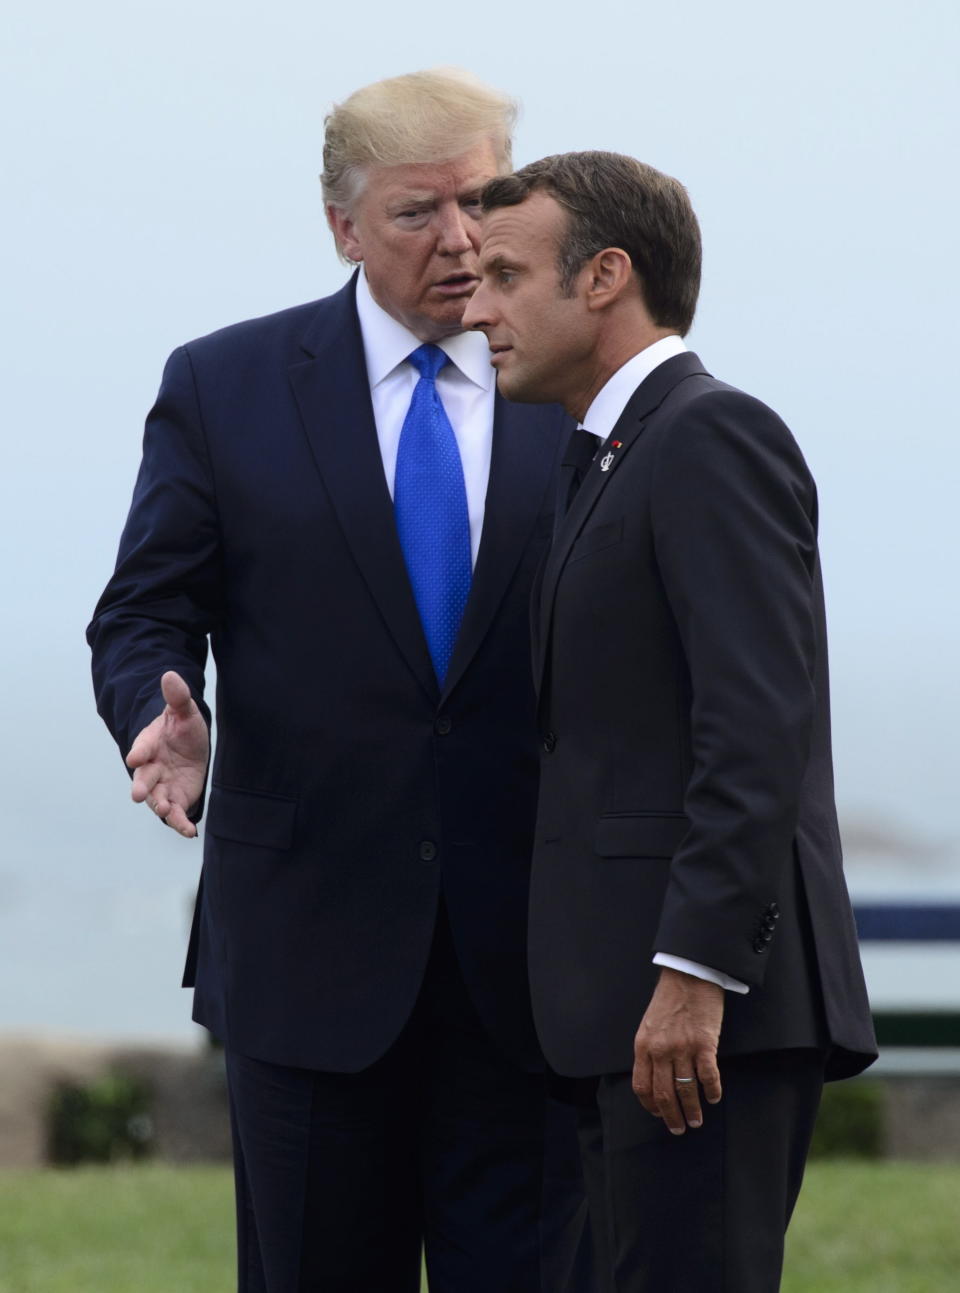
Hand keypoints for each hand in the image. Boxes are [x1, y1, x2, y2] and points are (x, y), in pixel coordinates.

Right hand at [126, 671, 208, 837]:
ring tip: (167, 812)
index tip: (136, 758)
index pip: (142, 747)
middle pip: (144, 778)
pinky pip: (176, 814)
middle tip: (138, 794)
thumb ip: (177, 697)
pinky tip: (189, 832)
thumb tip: (170, 675)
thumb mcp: (184, 711)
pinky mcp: (177, 799)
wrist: (190, 747)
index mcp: (150, 744)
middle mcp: (152, 767)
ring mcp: (163, 785)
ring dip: (160, 807)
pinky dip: (180, 823)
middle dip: (141, 786)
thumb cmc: (183, 728)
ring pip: (157, 799)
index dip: (139, 752)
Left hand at [632, 967, 723, 1134]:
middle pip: (664, 1094)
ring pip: (686, 1090)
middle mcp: (661, 1050)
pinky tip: (714, 1098)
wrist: (688, 976)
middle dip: (671, 1117)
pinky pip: (708, 1077)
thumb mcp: (649, 1025)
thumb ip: (650, 1051)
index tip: (658, 1114)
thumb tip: (655, 1078)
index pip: (642, 1086)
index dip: (650, 1106)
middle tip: (679, 1128)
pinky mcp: (704, 1044)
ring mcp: (683, 1048)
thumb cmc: (669, 1000)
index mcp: (643, 1046)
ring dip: (692, 1110)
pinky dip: (712, 1091)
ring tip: (697, 1120)